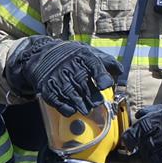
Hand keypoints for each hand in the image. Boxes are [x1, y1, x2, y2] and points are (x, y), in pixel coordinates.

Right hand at [3, 38, 120, 116]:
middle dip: (92, 96)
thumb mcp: (87, 52)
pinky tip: (72, 110)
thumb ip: (105, 61)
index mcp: (82, 55)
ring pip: (71, 94)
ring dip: (81, 104)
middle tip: (98, 102)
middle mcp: (69, 65)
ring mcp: (57, 77)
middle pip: (83, 83)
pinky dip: (66, 108)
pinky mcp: (47, 87)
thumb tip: (120, 72)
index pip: (94, 64)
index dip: (101, 76)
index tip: (105, 85)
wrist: (41, 54)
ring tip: (87, 109)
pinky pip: (57, 101)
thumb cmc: (71, 56)